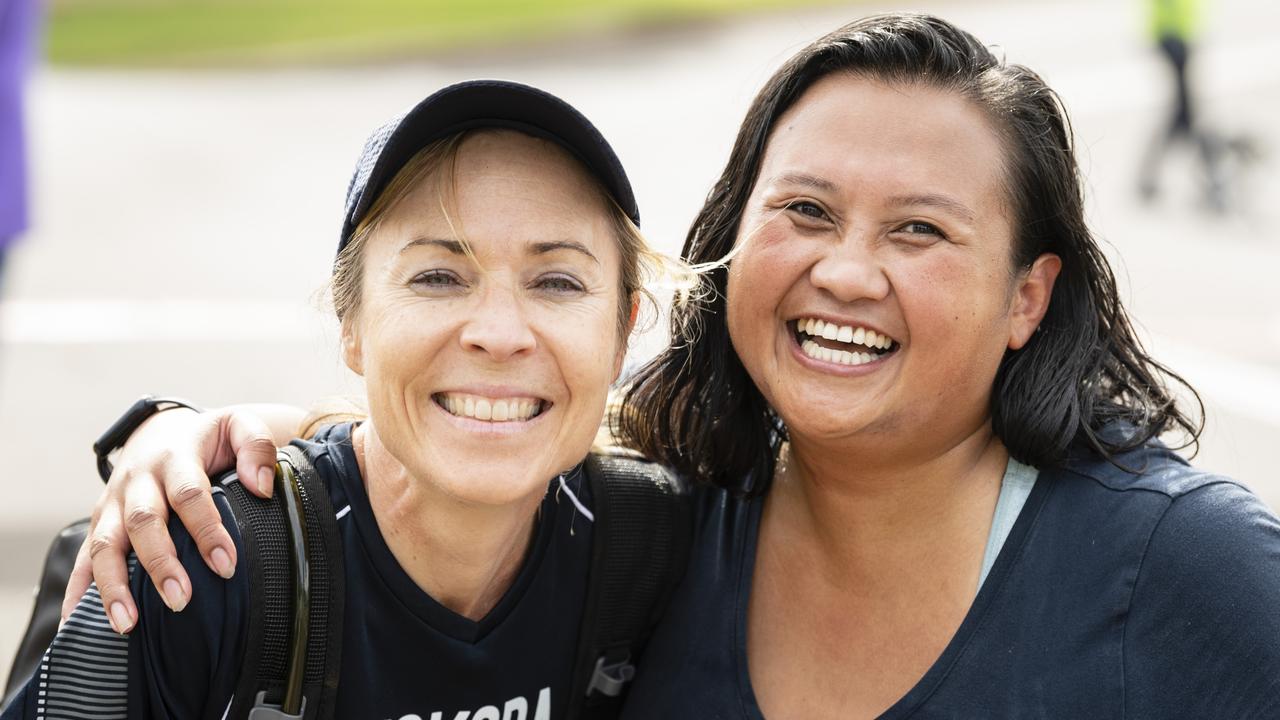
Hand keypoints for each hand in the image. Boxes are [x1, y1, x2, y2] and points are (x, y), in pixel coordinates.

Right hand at [62, 408, 279, 633]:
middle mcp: (137, 482)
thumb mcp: (237, 426)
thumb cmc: (207, 439)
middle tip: (180, 600)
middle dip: (159, 564)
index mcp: (174, 458)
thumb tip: (261, 486)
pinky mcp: (99, 523)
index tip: (225, 565)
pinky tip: (78, 622)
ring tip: (127, 623)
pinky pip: (83, 559)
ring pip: (105, 545)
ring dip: (113, 585)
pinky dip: (78, 591)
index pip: (189, 495)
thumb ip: (256, 446)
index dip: (206, 530)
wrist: (161, 432)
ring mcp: (112, 504)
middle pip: (142, 523)